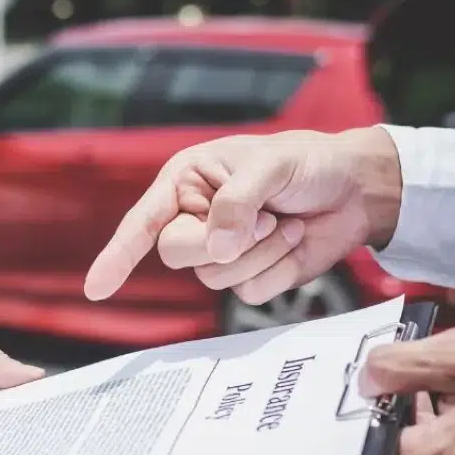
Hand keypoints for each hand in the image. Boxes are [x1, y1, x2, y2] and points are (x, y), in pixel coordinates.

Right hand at [83, 127, 403, 303]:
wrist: (357, 189)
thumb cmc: (307, 163)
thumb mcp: (270, 165)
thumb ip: (236, 202)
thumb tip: (216, 249)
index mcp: (186, 182)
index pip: (142, 223)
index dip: (117, 255)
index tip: (97, 288)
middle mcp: (196, 219)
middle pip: (176, 254)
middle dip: (219, 242)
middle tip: (261, 219)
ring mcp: (222, 252)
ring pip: (215, 277)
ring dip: (258, 252)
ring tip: (285, 222)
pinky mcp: (251, 276)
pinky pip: (248, 291)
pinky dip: (277, 268)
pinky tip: (293, 240)